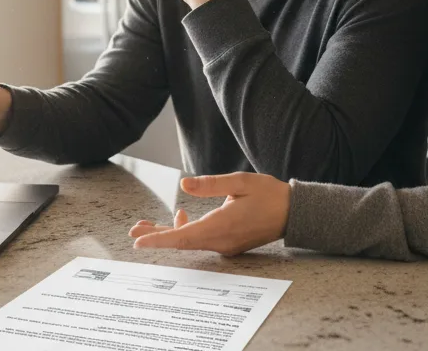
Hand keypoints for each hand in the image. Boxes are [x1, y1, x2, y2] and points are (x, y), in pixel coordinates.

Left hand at [128, 172, 289, 255]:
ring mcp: (225, 245)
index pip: (183, 236)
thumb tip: (184, 186)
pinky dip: (186, 231)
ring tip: (146, 224)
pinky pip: (201, 240)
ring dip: (169, 233)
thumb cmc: (269, 194)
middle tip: (133, 232)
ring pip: (190, 241)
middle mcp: (221, 240)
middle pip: (182, 242)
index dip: (159, 239)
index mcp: (222, 226)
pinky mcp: (229, 244)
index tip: (139, 242)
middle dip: (156, 236)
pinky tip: (180, 217)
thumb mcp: (240, 182)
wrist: (293, 213)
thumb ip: (211, 185)